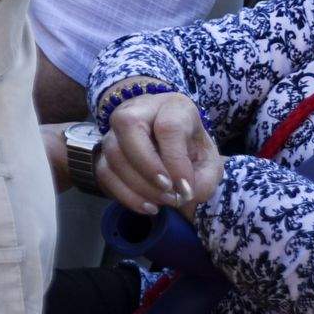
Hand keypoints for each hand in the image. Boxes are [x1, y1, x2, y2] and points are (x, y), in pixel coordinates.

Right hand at [96, 94, 222, 218]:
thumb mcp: (210, 163)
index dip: (176, 160)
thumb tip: (183, 194)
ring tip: (164, 202)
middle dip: (147, 165)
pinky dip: (125, 194)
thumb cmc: (193, 151)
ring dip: (139, 185)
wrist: (173, 150)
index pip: (168, 126)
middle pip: (128, 125)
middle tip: (168, 191)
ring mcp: (116, 128)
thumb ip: (204, 180)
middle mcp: (139, 109)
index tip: (186, 189)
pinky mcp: (103, 149)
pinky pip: (104, 171)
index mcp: (174, 107)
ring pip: (113, 151)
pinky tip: (148, 206)